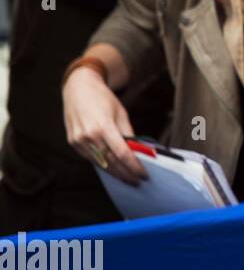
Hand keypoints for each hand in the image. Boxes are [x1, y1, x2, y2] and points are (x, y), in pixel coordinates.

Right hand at [62, 66, 147, 183]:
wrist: (78, 88)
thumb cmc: (102, 98)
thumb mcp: (121, 113)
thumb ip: (128, 134)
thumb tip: (138, 152)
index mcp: (103, 126)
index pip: (122, 154)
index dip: (134, 167)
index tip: (143, 174)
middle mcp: (88, 135)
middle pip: (111, 162)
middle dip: (125, 174)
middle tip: (138, 181)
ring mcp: (78, 140)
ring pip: (100, 163)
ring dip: (115, 173)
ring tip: (128, 179)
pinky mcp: (73, 142)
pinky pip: (90, 158)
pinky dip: (103, 165)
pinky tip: (113, 169)